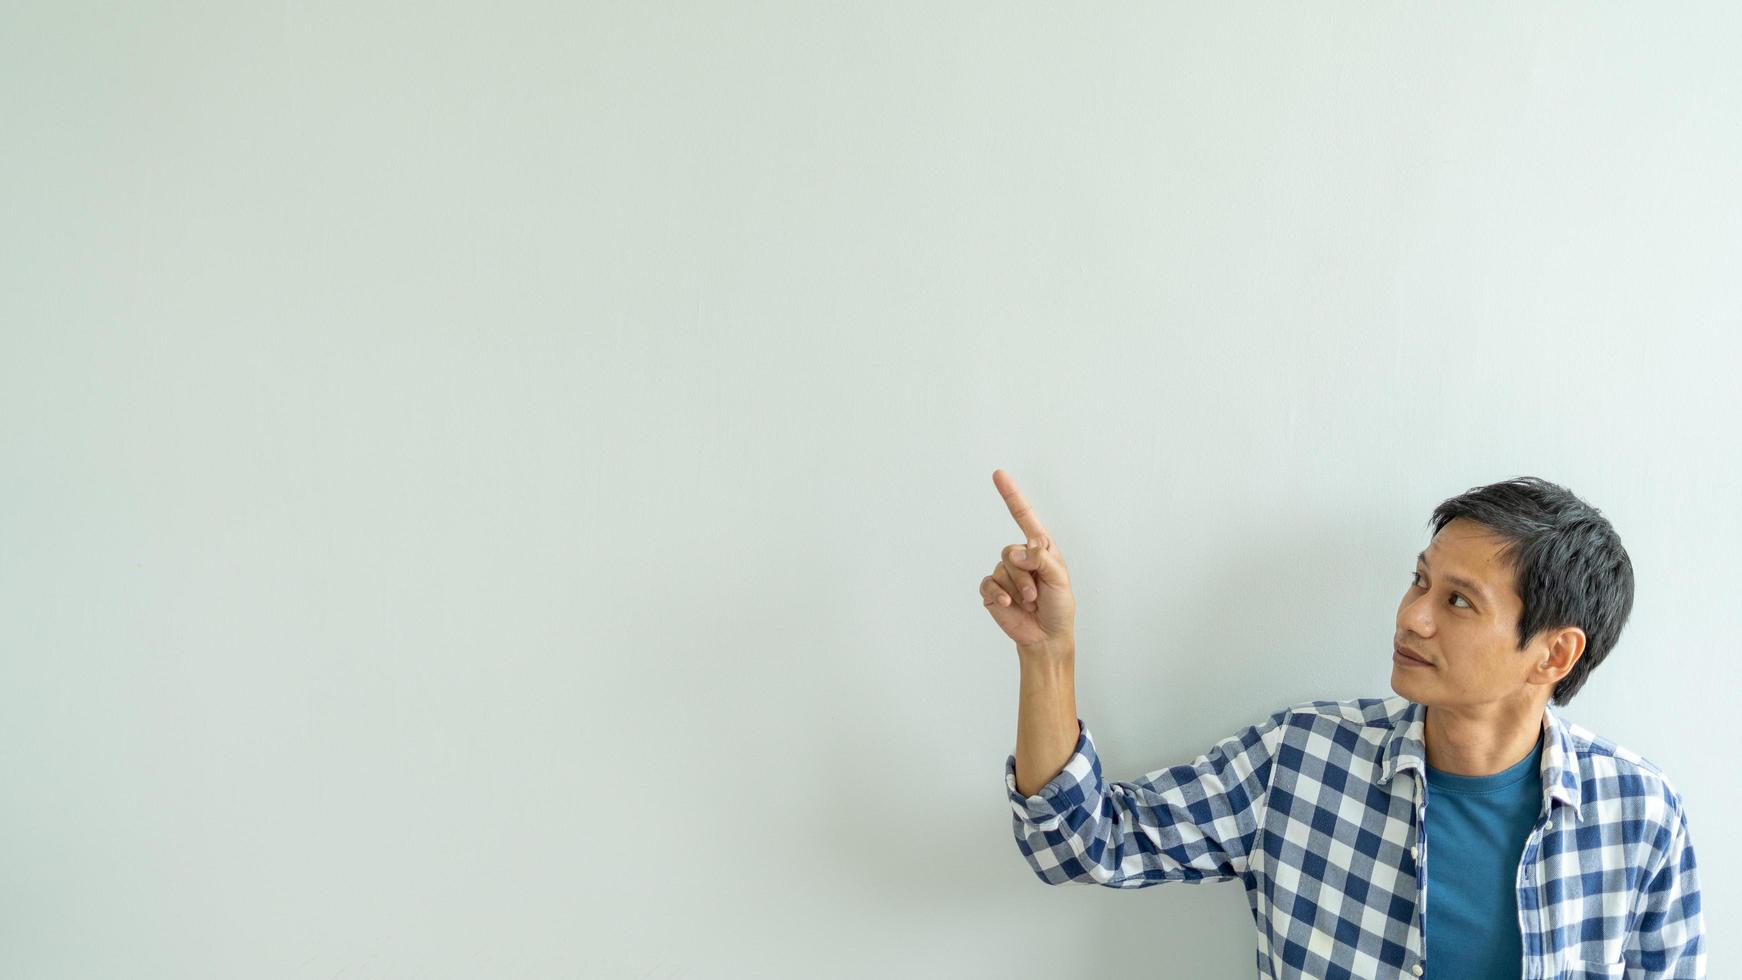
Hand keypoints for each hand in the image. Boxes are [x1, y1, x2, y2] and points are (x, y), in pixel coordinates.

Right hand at [981, 469, 1075, 654]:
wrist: (1046, 637)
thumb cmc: (1059, 608)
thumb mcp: (1060, 579)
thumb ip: (1041, 559)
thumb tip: (1017, 552)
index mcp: (1040, 548)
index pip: (1024, 516)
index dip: (1011, 495)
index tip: (999, 474)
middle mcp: (1021, 557)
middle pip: (1010, 550)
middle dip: (1025, 575)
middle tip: (1038, 595)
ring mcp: (1006, 574)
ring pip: (1002, 569)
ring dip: (1017, 589)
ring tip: (1030, 603)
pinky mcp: (993, 591)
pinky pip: (988, 584)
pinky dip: (998, 595)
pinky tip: (1008, 605)